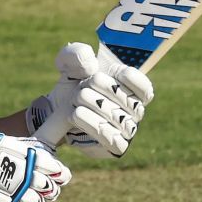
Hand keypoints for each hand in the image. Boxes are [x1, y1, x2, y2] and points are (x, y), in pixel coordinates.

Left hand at [27, 42, 153, 158]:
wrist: (57, 109)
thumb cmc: (72, 83)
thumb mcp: (70, 62)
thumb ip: (78, 55)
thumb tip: (91, 65)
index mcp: (132, 89)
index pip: (145, 88)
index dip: (134, 80)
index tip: (117, 72)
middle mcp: (134, 110)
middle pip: (131, 103)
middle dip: (106, 91)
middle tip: (83, 86)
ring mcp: (126, 129)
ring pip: (122, 122)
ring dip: (97, 108)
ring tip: (76, 99)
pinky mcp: (115, 147)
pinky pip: (115, 141)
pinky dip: (95, 127)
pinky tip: (77, 115)